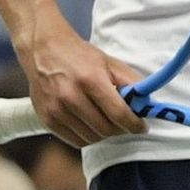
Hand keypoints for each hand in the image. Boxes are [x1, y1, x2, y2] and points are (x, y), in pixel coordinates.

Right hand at [22, 23, 146, 147]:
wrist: (42, 49)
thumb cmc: (78, 55)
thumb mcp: (108, 61)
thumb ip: (130, 82)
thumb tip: (148, 104)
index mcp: (90, 79)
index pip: (118, 114)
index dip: (134, 124)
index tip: (141, 126)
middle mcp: (71, 96)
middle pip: (106, 129)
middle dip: (120, 129)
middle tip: (123, 122)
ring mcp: (56, 109)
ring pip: (91, 138)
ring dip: (104, 134)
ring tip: (105, 120)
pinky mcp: (47, 118)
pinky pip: (75, 141)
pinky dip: (87, 136)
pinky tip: (89, 123)